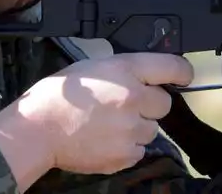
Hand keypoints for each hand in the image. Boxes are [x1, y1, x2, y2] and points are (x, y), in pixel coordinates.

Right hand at [0, 52, 193, 185]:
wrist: (37, 129)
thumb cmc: (60, 95)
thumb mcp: (94, 66)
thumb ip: (125, 70)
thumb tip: (147, 76)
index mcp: (125, 71)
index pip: (171, 66)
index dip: (182, 72)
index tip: (184, 77)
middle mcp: (133, 99)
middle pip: (164, 103)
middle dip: (150, 105)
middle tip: (126, 106)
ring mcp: (130, 129)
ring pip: (152, 129)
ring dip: (138, 127)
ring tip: (110, 124)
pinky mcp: (124, 155)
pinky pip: (139, 150)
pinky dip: (127, 147)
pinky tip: (106, 139)